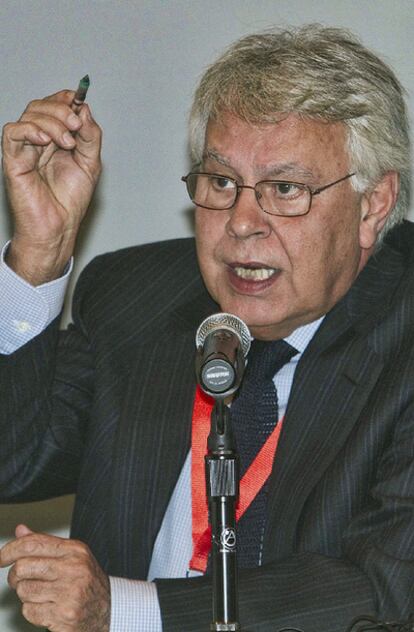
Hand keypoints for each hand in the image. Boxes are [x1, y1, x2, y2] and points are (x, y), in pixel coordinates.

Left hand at [0, 524, 109, 631]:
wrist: (109, 610)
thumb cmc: (87, 582)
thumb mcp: (71, 557)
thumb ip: (45, 544)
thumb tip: (21, 531)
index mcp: (74, 550)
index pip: (33, 543)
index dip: (10, 550)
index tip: (1, 557)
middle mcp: (73, 569)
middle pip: (23, 567)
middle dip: (15, 576)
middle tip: (20, 580)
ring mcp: (69, 593)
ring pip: (23, 591)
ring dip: (26, 595)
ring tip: (41, 594)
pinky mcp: (63, 615)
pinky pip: (29, 611)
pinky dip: (33, 611)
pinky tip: (48, 607)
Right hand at [2, 89, 101, 283]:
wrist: (59, 227)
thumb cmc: (70, 201)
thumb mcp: (90, 164)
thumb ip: (90, 137)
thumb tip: (85, 110)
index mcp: (56, 140)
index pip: (55, 107)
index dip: (66, 98)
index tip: (79, 98)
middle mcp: (39, 141)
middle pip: (41, 106)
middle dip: (61, 109)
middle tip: (76, 125)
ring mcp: (25, 149)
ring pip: (29, 114)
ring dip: (52, 121)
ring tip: (68, 143)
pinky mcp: (13, 159)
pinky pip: (13, 132)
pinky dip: (31, 129)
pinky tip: (46, 141)